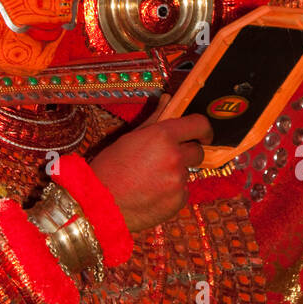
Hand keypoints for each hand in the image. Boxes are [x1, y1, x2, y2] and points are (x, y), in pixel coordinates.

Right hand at [89, 95, 212, 234]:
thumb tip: (167, 99)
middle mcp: (175, 157)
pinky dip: (172, 193)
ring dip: (175, 174)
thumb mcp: (130, 138)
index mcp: (162, 136)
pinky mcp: (178, 202)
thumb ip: (155, 119)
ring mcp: (178, 181)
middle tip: (167, 159)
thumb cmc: (109, 168)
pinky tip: (151, 194)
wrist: (99, 204)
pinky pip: (182, 192)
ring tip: (150, 180)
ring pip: (187, 173)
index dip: (203, 129)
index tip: (202, 134)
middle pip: (198, 151)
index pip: (199, 124)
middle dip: (187, 153)